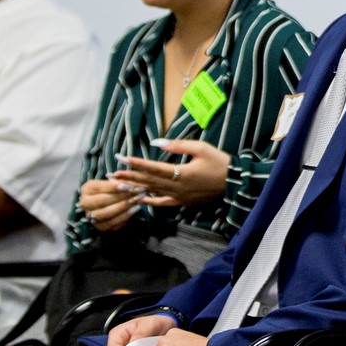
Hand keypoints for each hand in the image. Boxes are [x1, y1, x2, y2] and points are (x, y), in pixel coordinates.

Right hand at [79, 178, 141, 233]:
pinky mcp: (99, 227)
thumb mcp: (113, 182)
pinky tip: (134, 209)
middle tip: (137, 193)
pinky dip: (124, 217)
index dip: (114, 187)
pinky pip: (111, 224)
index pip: (99, 188)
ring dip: (123, 208)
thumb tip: (131, 185)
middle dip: (121, 197)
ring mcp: (91, 217)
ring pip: (106, 214)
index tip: (129, 186)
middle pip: (102, 201)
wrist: (107, 202)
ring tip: (137, 202)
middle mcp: (85, 204)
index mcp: (87, 189)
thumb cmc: (112, 189)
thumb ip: (120, 182)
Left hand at [110, 139, 230, 207]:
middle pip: (149, 181)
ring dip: (135, 188)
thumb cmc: (219, 161)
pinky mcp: (183, 202)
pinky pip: (164, 203)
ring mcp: (180, 196)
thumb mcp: (200, 147)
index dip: (136, 163)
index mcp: (182, 173)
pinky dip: (151, 201)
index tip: (122, 159)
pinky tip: (140, 199)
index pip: (153, 168)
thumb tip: (156, 143)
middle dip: (130, 177)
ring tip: (119, 186)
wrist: (234, 182)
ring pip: (153, 192)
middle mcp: (178, 187)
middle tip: (112, 174)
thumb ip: (177, 145)